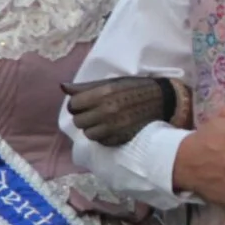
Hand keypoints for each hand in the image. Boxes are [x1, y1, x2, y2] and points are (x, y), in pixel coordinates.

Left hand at [63, 75, 183, 146]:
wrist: (162, 100)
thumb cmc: (134, 88)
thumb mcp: (111, 82)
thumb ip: (86, 87)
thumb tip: (62, 87)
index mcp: (103, 93)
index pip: (73, 104)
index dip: (77, 104)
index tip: (84, 103)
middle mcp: (107, 111)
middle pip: (78, 121)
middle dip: (83, 117)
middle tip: (93, 113)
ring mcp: (114, 126)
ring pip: (88, 134)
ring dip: (92, 128)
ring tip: (101, 122)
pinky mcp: (121, 138)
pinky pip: (101, 142)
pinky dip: (103, 137)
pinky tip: (111, 129)